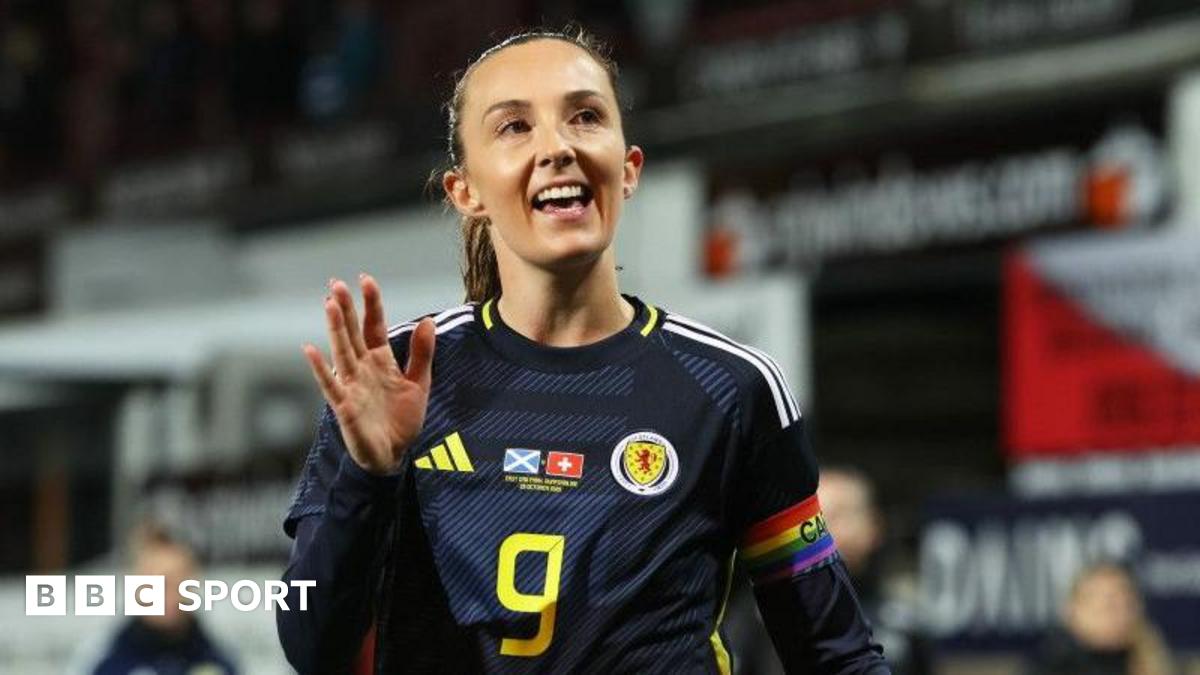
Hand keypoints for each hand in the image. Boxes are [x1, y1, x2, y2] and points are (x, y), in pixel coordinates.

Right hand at [302, 274, 435, 474]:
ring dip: (335, 329)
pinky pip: (330, 384)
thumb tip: (428, 320)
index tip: (366, 280)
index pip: (374, 326)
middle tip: (336, 283)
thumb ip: (422, 353)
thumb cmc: (403, 420)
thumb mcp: (419, 383)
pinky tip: (310, 350)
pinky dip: (321, 368)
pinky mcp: (344, 405)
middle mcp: (363, 368)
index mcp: (381, 361)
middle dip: (346, 309)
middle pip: (353, 333)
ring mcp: (352, 385)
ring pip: (341, 351)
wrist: (394, 455)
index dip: (371, 304)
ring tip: (328, 304)